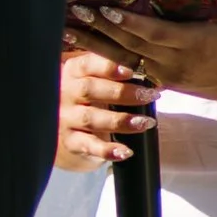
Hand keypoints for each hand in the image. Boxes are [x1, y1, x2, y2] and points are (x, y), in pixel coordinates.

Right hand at [57, 44, 154, 172]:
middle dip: (122, 93)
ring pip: (91, 118)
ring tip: (145, 122)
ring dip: (120, 121)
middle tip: (150, 96)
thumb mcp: (95, 79)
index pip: (87, 65)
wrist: (68, 126)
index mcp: (73, 72)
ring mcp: (67, 119)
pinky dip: (107, 150)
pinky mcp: (71, 142)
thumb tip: (148, 75)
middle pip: (89, 90)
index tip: (130, 71)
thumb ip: (113, 74)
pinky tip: (125, 151)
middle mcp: (66, 94)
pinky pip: (89, 146)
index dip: (108, 66)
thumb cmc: (90, 97)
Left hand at [84, 3, 216, 109]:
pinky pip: (129, 69)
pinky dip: (104, 57)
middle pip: (130, 45)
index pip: (154, 33)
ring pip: (122, 59)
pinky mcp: (162, 84)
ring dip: (92, 44)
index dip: (128, 22)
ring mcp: (165, 76)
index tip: (106, 9)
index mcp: (193, 44)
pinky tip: (83, 47)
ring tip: (65, 30)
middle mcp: (174, 63)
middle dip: (100, 28)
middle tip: (75, 10)